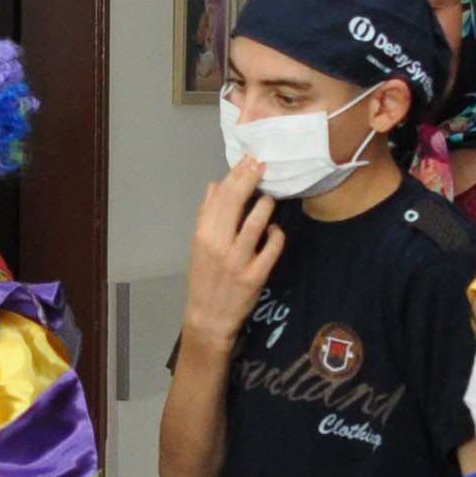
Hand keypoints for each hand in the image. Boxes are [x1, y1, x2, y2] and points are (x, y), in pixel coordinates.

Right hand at [180, 161, 282, 348]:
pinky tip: (274, 231)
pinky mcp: (255, 276)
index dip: (236, 174)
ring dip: (266, 205)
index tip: (250, 159)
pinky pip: (272, 247)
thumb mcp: (199, 245)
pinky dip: (276, 234)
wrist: (209, 317)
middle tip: (263, 165)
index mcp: (203, 234)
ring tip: (269, 199)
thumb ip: (207, 214)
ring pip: (256, 222)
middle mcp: (218, 245)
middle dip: (251, 179)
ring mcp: (238, 260)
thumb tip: (215, 185)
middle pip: (236, 202)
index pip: (221, 196)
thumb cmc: (205, 278)